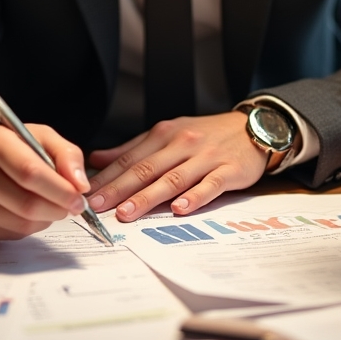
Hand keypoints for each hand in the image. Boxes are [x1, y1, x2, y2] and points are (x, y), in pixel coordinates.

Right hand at [0, 124, 89, 240]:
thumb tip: (80, 185)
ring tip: (49, 205)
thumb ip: (67, 154)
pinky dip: (29, 227)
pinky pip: (11, 234)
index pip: (30, 172)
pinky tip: (28, 212)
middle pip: (26, 203)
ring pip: (21, 223)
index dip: (60, 189)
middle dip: (57, 208)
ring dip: (45, 219)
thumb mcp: (42, 138)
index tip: (79, 197)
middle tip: (72, 206)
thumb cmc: (16, 148)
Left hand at [86, 112, 267, 221]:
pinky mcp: (228, 170)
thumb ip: (133, 148)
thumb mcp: (169, 133)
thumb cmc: (207, 134)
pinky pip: (210, 185)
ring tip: (128, 212)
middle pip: (146, 169)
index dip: (107, 177)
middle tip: (98, 206)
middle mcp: (182, 144)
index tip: (86, 192)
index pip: (130, 158)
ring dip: (149, 196)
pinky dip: (194, 197)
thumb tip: (97, 160)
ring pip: (173, 178)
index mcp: (164, 134)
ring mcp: (205, 157)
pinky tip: (180, 208)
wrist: (253, 127)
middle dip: (119, 189)